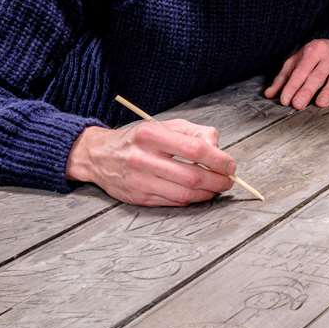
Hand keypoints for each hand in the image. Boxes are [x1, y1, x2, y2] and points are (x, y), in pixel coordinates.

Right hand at [66, 118, 235, 205]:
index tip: (230, 164)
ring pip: (185, 194)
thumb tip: (217, 147)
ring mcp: (141, 181)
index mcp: (151, 135)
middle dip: (218, 180)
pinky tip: (199, 193)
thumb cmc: (135, 139)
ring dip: (208, 193)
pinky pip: (174, 202)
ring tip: (216, 187)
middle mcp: (144, 158)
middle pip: (193, 176)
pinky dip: (192, 200)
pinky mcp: (140, 197)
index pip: (195, 149)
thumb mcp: (162, 125)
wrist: (98, 156)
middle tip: (228, 180)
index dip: (219, 160)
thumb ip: (193, 132)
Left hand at [264, 39, 328, 109]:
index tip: (285, 100)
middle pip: (316, 76)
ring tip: (320, 103)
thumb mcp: (296, 62)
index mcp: (313, 51)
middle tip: (298, 104)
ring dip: (328, 91)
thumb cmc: (314, 57)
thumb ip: (283, 78)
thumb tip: (269, 94)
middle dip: (306, 91)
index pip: (300, 71)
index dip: (292, 86)